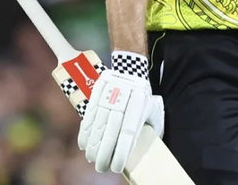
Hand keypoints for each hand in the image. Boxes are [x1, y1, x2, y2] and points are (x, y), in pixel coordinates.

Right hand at [77, 52, 163, 173]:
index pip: (129, 130)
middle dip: (104, 151)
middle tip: (101, 167)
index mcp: (140, 101)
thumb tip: (152, 146)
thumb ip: (153, 127)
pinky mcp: (97, 90)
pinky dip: (85, 131)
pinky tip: (84, 144)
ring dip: (93, 143)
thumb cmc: (142, 97)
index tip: (116, 166)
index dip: (122, 150)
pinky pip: (89, 113)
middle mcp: (124, 95)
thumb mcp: (153, 109)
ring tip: (92, 158)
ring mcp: (109, 91)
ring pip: (98, 122)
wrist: (130, 71)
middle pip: (111, 128)